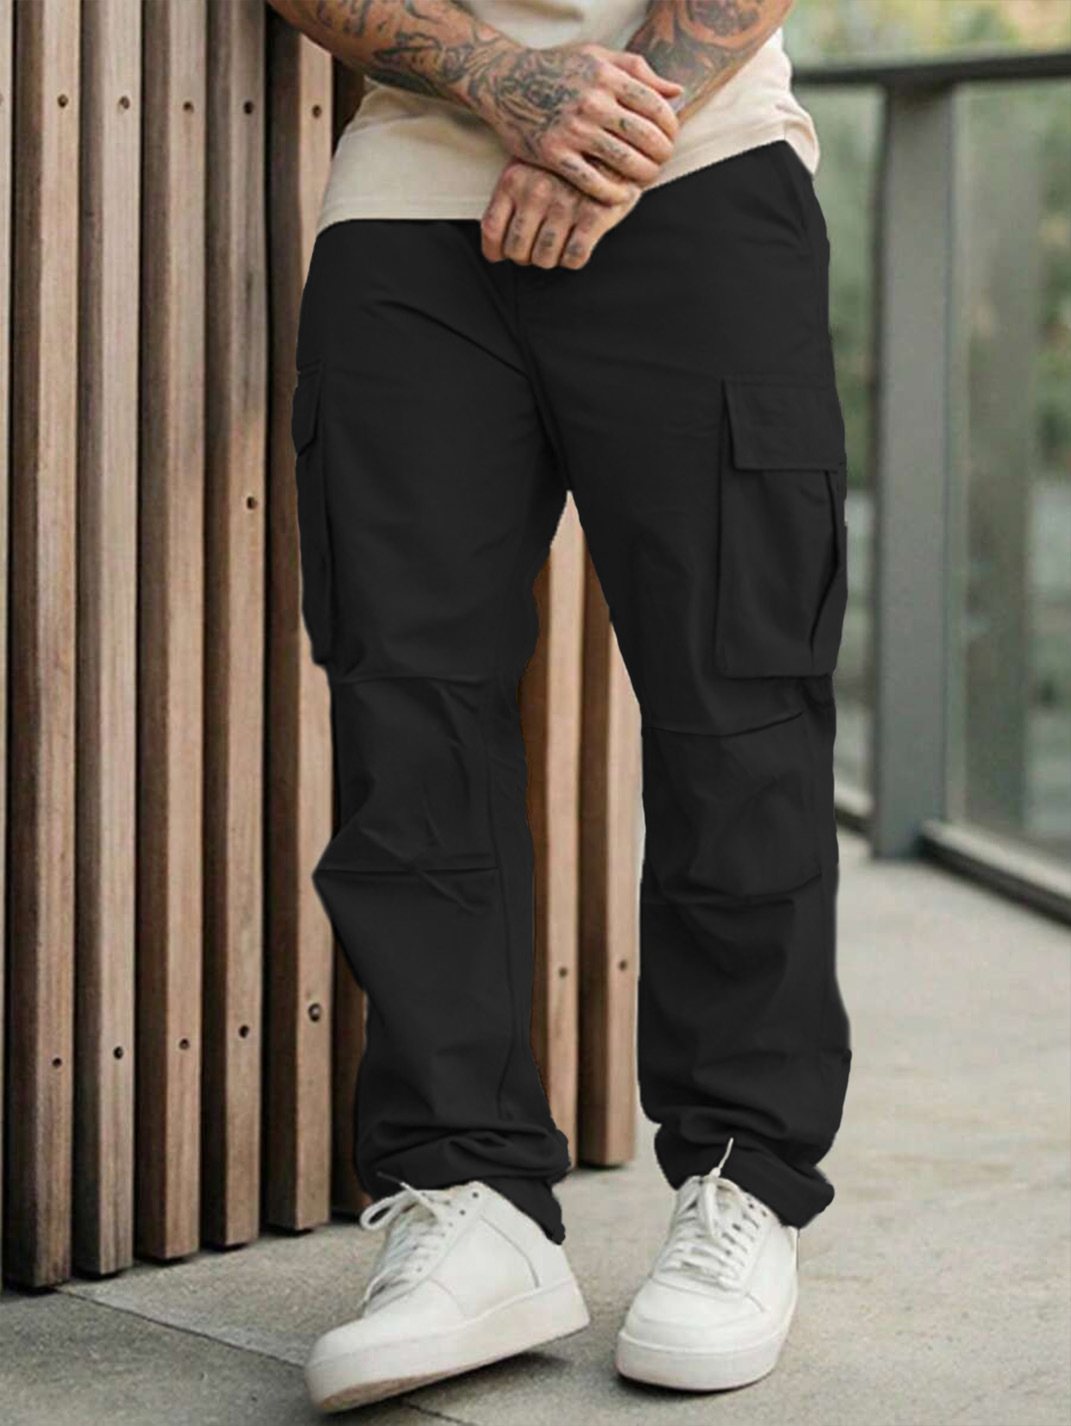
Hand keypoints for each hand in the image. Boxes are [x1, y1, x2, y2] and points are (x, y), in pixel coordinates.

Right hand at [478, 44, 681, 204]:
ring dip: (643, 175)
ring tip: (646, 178)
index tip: (670, 138)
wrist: (505, 82)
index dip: (671, 127)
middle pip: (645, 137)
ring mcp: (573, 130)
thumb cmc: (556, 69)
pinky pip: (593, 182)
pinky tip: (621, 194)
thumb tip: (677, 92)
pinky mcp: (554, 155)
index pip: (656, 107)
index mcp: (607, 77)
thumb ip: (637, 70)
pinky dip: (613, 192)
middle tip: (662, 162)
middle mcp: (593, 103)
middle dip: (662, 154)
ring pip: (624, 162)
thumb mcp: (596, 56)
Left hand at [481, 159, 641, 269]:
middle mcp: (536, 192)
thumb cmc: (569, 154)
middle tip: (536, 251)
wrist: (617, 137)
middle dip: (526, 257)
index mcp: (515, 178)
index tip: (500, 255)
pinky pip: (574, 257)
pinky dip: (573, 260)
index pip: (492, 229)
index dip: (495, 251)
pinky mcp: (594, 215)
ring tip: (557, 247)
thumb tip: (496, 242)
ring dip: (550, 259)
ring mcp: (565, 204)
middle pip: (518, 250)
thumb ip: (512, 192)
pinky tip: (577, 247)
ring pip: (545, 258)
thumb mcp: (531, 160)